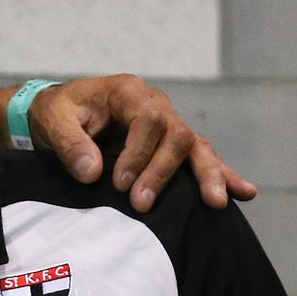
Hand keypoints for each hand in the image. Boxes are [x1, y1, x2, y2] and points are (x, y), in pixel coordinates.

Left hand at [28, 75, 257, 211]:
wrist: (59, 114)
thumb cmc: (57, 114)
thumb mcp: (53, 122)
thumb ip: (70, 144)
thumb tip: (93, 171)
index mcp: (127, 92)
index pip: (149, 120)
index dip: (138, 153)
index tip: (118, 183)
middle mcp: (155, 104)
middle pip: (177, 134)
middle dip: (163, 171)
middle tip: (141, 203)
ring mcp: (167, 124)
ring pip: (196, 146)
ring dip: (207, 174)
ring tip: (217, 201)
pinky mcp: (170, 144)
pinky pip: (201, 156)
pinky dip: (221, 173)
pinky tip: (243, 192)